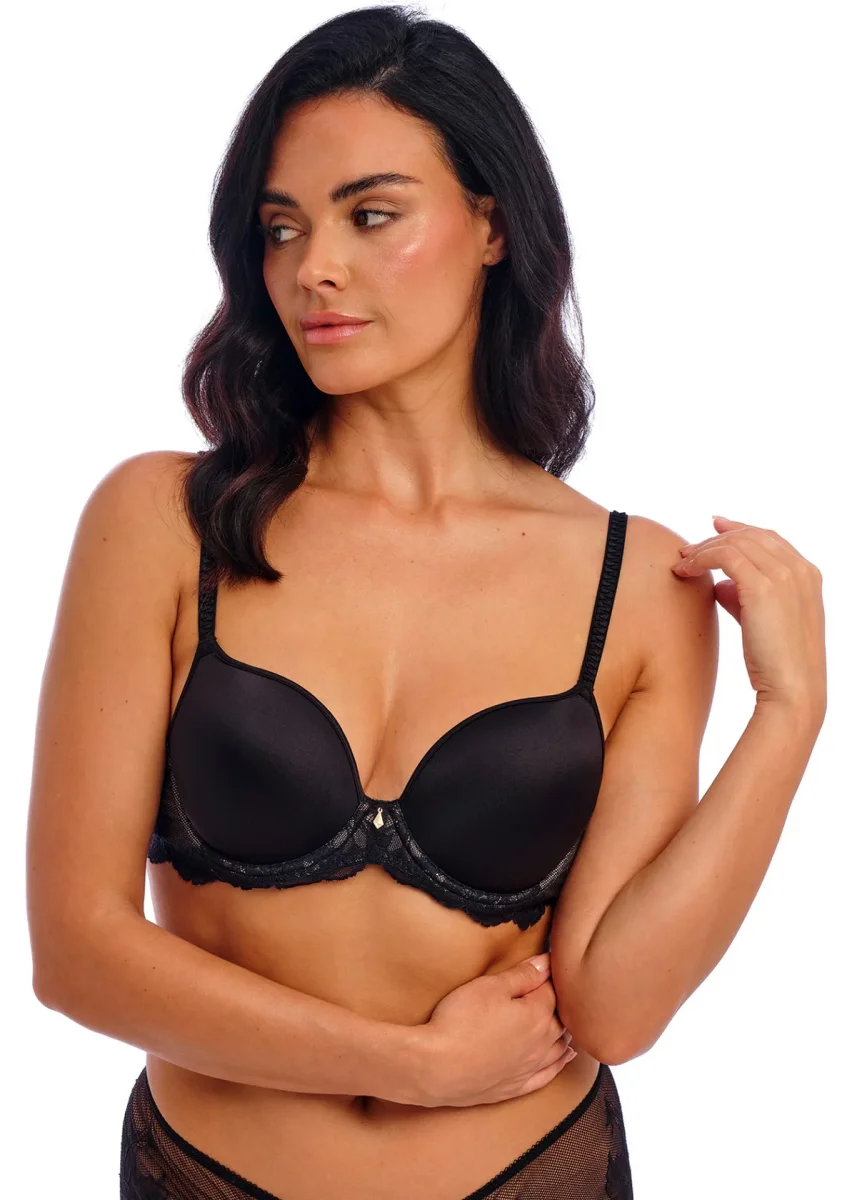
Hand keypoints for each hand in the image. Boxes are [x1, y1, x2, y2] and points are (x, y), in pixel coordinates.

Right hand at [415, 954, 576, 1107]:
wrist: (436, 1068)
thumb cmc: (460, 1022)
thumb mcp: (489, 986)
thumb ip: (522, 975)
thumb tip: (547, 962)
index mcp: (537, 1015)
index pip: (553, 991)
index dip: (549, 977)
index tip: (547, 966)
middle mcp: (541, 1044)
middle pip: (561, 1020)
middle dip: (561, 1005)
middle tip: (555, 990)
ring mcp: (529, 1068)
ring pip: (559, 1049)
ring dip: (565, 1033)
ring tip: (567, 1020)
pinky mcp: (515, 1087)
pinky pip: (548, 1075)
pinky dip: (560, 1064)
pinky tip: (566, 1057)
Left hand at [672, 515, 825, 718]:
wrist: (791, 690)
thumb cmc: (777, 664)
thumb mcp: (763, 623)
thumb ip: (744, 598)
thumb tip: (721, 585)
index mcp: (808, 576)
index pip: (771, 539)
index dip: (741, 529)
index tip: (715, 527)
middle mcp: (800, 570)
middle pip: (753, 535)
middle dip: (718, 537)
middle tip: (689, 548)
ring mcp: (785, 576)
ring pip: (737, 542)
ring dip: (705, 549)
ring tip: (682, 562)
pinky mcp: (764, 587)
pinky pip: (726, 556)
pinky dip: (702, 558)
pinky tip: (686, 571)